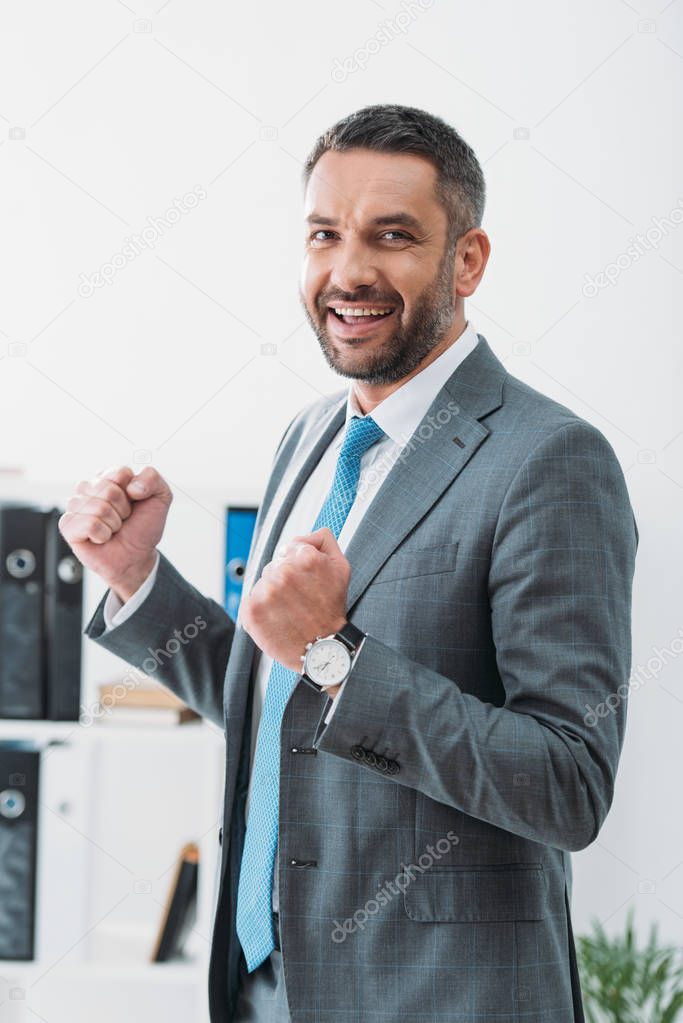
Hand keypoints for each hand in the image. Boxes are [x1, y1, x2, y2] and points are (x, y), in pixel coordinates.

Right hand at [58, 465, 172, 599]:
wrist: (136, 556)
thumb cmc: (143, 527)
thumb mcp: (161, 497)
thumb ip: (152, 478)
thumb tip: (131, 487)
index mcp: (108, 477)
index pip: (120, 473)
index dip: (134, 492)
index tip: (134, 502)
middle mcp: (89, 488)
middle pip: (108, 490)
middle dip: (123, 509)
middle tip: (123, 519)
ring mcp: (76, 506)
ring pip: (98, 508)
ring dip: (113, 523)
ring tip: (112, 529)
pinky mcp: (67, 525)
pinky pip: (88, 524)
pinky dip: (102, 534)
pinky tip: (101, 538)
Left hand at [239, 527, 349, 671]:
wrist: (323, 649)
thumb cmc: (331, 610)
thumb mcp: (341, 567)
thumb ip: (324, 541)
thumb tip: (309, 531)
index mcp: (305, 557)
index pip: (289, 548)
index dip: (297, 566)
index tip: (305, 583)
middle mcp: (283, 572)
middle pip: (274, 566)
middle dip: (284, 580)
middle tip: (300, 600)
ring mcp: (265, 591)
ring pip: (262, 584)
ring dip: (272, 596)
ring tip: (289, 612)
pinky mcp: (251, 610)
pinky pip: (250, 601)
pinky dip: (260, 611)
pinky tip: (277, 619)